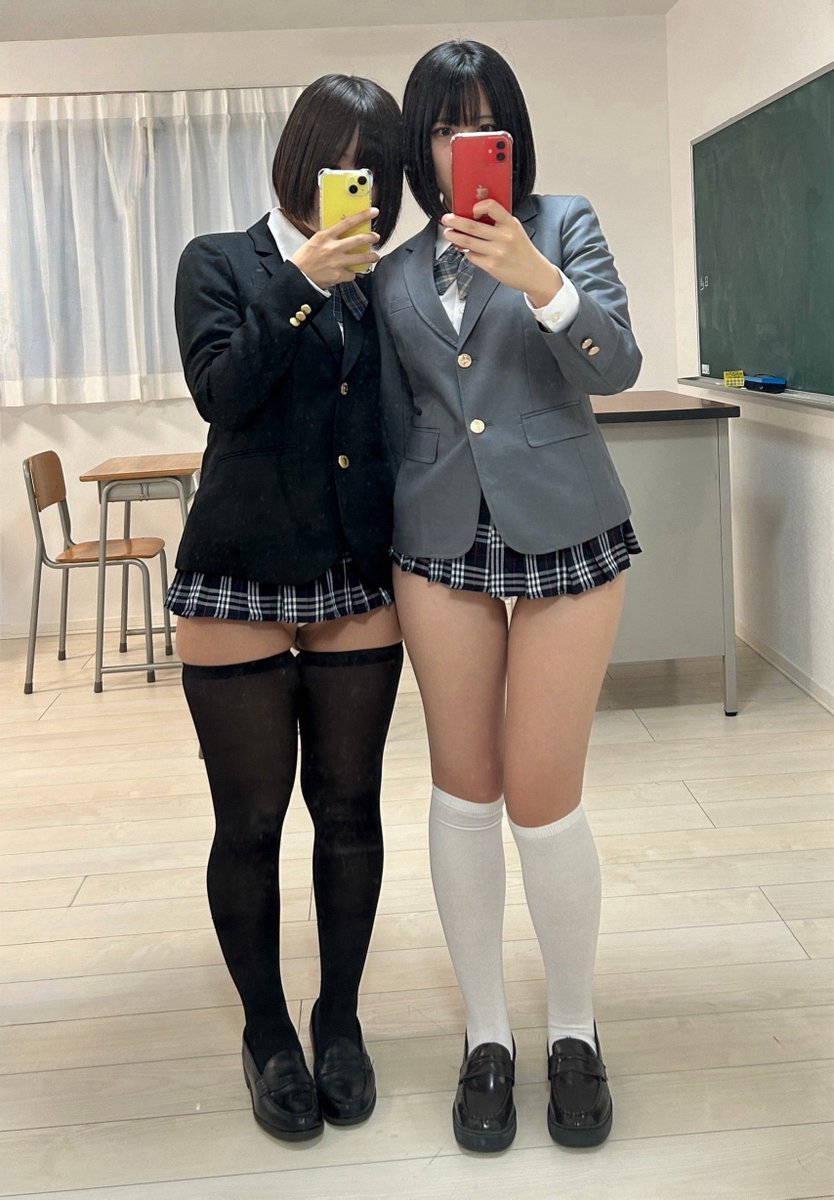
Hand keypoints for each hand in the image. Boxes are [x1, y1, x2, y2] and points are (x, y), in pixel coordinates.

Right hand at [291, 208, 379, 288]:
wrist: (297, 277)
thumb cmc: (303, 259)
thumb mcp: (314, 242)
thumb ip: (328, 238)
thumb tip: (342, 235)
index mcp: (325, 236)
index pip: (348, 222)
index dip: (363, 216)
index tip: (373, 212)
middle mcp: (333, 248)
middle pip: (358, 240)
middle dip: (370, 237)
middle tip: (376, 237)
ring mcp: (337, 262)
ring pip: (361, 258)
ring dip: (371, 257)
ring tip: (374, 256)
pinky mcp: (339, 275)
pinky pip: (352, 274)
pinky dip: (351, 274)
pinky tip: (349, 273)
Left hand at [441, 201, 562, 307]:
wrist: (535, 274)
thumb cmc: (523, 251)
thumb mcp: (515, 230)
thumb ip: (499, 222)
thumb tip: (475, 213)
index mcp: (511, 224)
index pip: (492, 207)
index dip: (478, 206)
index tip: (471, 208)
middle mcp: (504, 237)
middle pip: (473, 226)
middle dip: (455, 221)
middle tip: (447, 219)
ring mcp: (497, 252)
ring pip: (468, 242)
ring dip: (455, 237)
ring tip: (448, 233)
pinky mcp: (491, 266)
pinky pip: (472, 256)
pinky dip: (466, 251)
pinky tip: (465, 248)